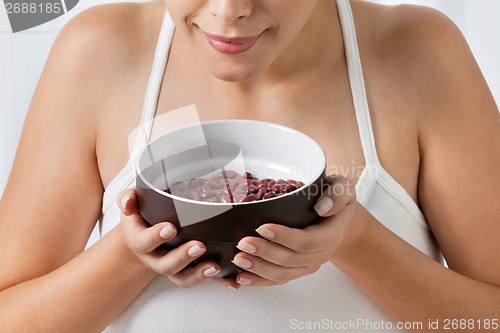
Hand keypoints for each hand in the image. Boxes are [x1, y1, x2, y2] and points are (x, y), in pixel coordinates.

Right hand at [117, 189, 224, 287]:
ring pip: (181, 277)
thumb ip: (128, 198)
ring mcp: (171, 265)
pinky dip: (217, 281)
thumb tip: (128, 204)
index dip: (155, 237)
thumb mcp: (133, 200)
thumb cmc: (141, 211)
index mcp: (138, 240)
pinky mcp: (187, 269)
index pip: (143, 242)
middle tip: (199, 247)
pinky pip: (201, 278)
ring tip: (215, 266)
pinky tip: (232, 281)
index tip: (171, 228)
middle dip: (182, 258)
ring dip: (198, 274)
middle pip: (165, 265)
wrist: (145, 229)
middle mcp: (154, 257)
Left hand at [232, 175, 359, 286]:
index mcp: (330, 235)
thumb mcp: (344, 189)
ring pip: (282, 274)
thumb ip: (338, 195)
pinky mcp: (296, 271)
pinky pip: (277, 280)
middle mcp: (319, 255)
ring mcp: (307, 266)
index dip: (284, 237)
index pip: (306, 241)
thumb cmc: (336, 202)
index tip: (262, 227)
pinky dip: (258, 281)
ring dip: (258, 269)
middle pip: (290, 260)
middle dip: (264, 253)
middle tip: (243, 243)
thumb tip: (322, 207)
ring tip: (238, 259)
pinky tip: (240, 278)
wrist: (340, 222)